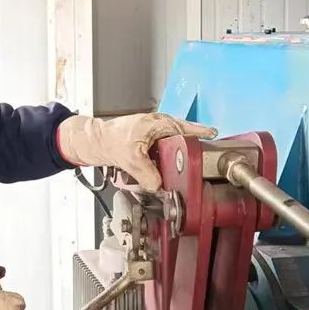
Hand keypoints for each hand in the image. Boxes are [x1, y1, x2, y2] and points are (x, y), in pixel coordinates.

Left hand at [57, 112, 216, 191]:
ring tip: (166, 173)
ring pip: (172, 153)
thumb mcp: (131, 159)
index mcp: (160, 124)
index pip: (189, 129)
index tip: (215, 141)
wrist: (93, 141)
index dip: (203, 136)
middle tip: (189, 170)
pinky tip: (153, 172)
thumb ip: (147, 174)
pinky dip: (159, 166)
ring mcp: (155, 135)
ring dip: (170, 164)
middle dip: (184, 158)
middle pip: (182, 144)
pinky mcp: (150, 144)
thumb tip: (159, 185)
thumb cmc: (109, 140)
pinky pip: (161, 157)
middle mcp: (160, 127)